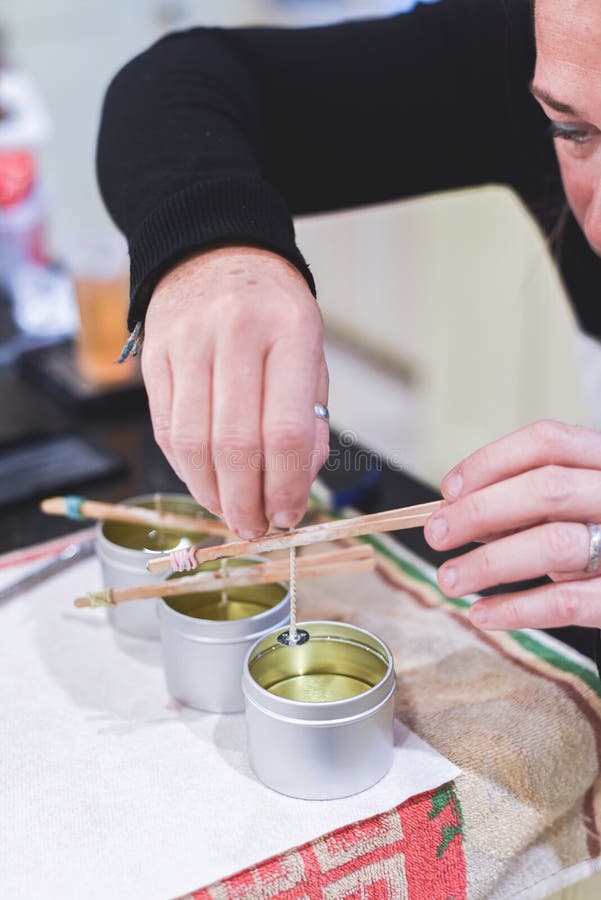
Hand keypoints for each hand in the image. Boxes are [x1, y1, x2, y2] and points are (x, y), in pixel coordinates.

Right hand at [141, 246, 328, 537]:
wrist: (215, 253)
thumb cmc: (274, 314)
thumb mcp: (311, 355)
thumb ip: (310, 422)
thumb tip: (293, 488)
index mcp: (291, 332)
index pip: (286, 431)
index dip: (286, 487)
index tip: (288, 516)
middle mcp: (236, 334)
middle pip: (235, 445)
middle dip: (246, 502)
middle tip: (255, 528)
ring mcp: (188, 342)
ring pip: (193, 444)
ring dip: (212, 494)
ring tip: (231, 513)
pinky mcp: (153, 356)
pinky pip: (166, 430)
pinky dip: (186, 470)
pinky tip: (206, 482)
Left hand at [424, 419, 600, 630]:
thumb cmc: (599, 532)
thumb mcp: (573, 505)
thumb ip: (528, 503)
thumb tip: (458, 514)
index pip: (546, 442)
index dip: (491, 461)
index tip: (449, 490)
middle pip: (546, 487)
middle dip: (480, 511)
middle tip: (436, 534)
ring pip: (554, 543)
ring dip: (488, 562)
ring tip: (449, 578)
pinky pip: (568, 602)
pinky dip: (517, 609)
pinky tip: (482, 613)